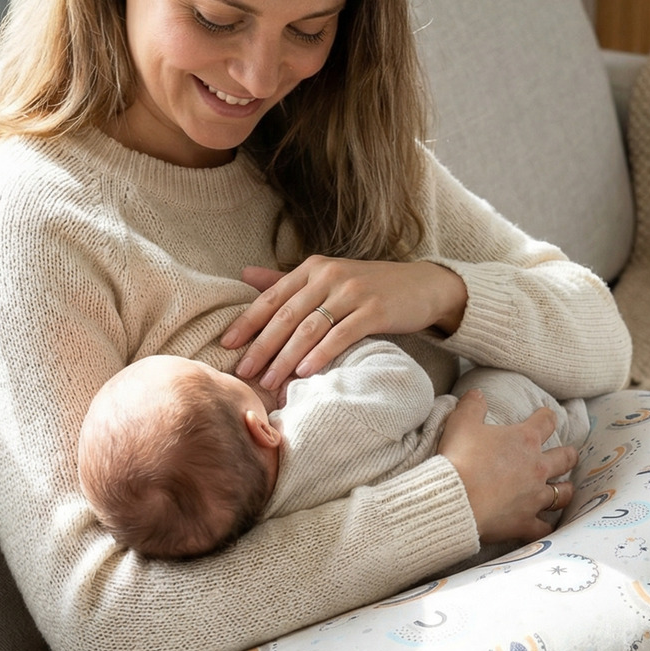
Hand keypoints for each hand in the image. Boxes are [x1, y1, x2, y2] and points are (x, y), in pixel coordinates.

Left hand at [221, 255, 467, 391]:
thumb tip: (245, 275)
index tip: (226, 345)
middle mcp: (329, 276)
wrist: (422, 286)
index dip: (247, 321)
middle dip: (262, 346)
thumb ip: (287, 281)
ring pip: (310, 328)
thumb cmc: (369, 287)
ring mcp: (352, 292)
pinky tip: (305, 371)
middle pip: (286, 315)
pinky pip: (340, 334)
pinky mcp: (374, 309)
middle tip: (244, 373)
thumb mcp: (328, 279)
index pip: (271, 297)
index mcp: (313, 268)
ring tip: (270, 382)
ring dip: (286, 357)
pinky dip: (320, 354)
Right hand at [438, 393, 576, 543]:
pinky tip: (545, 527)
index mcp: (524, 439)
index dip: (547, 417)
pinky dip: (545, 527)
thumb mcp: (461, 423)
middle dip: (568, 455)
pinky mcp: (525, 522)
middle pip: (565, 458)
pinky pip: (544, 528)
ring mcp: (534, 496)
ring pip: (563, 493)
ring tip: (565, 489)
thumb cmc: (459, 458)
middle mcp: (537, 467)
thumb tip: (477, 394)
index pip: (545, 422)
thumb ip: (472, 406)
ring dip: (565, 490)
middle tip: (569, 455)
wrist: (455, 498)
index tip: (546, 416)